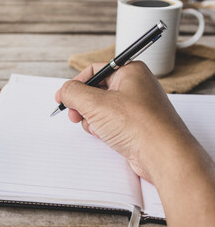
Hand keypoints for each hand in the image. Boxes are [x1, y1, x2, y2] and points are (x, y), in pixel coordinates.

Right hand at [56, 62, 214, 226]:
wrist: (163, 155)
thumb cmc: (139, 125)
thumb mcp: (96, 104)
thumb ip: (73, 93)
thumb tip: (64, 91)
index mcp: (130, 71)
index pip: (95, 71)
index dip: (75, 83)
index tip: (62, 96)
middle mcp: (135, 86)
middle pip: (97, 90)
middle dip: (82, 105)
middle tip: (73, 115)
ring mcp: (136, 106)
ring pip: (101, 108)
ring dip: (91, 118)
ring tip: (94, 127)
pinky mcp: (136, 123)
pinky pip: (111, 120)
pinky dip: (102, 127)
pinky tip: (103, 134)